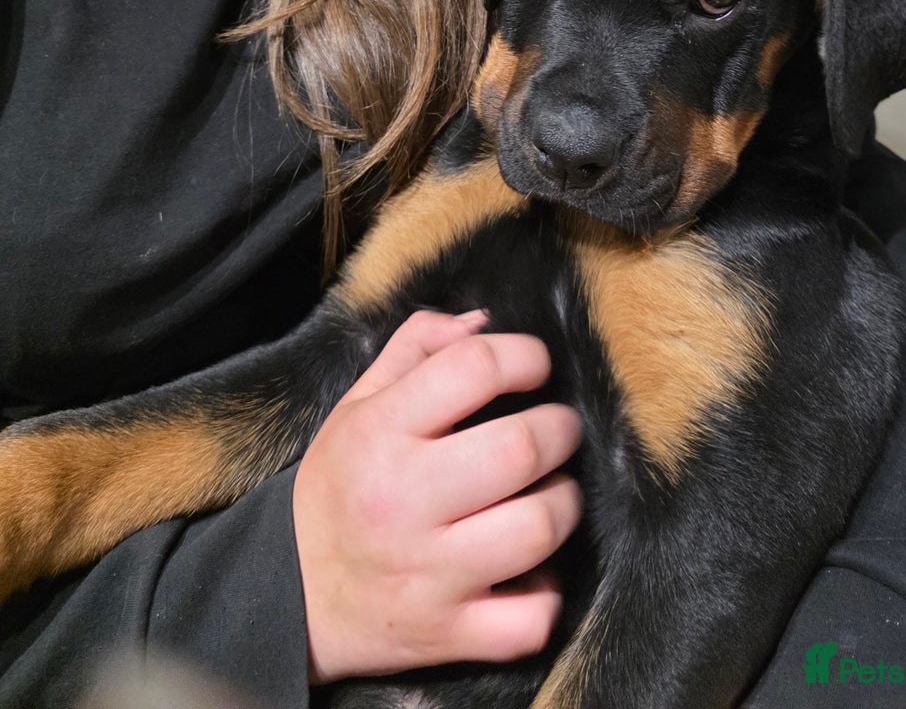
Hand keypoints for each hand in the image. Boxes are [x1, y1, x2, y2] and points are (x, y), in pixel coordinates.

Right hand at [292, 309, 583, 682]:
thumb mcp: (358, 404)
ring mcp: (429, 574)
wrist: (292, 598)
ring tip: (549, 491)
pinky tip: (530, 569)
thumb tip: (483, 320)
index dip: (524, 356)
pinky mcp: (448, 634)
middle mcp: (403, 500)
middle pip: (522, 448)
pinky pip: (530, 618)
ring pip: (539, 528)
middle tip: (556, 428)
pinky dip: (545, 592)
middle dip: (560, 428)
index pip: (474, 368)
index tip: (534, 366)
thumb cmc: (341, 486)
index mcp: (380, 432)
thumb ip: (417, 348)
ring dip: (563, 502)